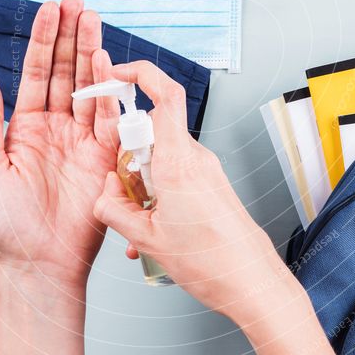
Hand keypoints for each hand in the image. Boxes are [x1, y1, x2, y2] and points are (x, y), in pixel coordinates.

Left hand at [0, 0, 119, 354]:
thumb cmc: (7, 223)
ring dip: (92, 53)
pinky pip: (109, 119)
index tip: (49, 10)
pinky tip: (106, 64)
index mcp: (27, 127)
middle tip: (76, 2)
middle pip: (66, 71)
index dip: (43, 40)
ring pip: (90, 87)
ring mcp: (83, 140)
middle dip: (71, 35)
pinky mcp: (105, 157)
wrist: (39, 260)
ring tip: (93, 20)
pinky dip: (109, 91)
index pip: (37, 73)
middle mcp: (57, 127)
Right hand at [93, 61, 336, 354]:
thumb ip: (114, 209)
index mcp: (178, 162)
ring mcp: (205, 170)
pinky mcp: (210, 183)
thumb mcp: (146, 238)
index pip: (165, 95)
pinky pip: (174, 176)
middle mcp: (195, 158)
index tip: (116, 74)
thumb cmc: (210, 262)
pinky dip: (158, 195)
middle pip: (152, 133)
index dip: (140, 74)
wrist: (251, 281)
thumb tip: (103, 194)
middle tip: (122, 191)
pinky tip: (152, 230)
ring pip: (161, 159)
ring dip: (142, 183)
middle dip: (128, 157)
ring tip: (139, 223)